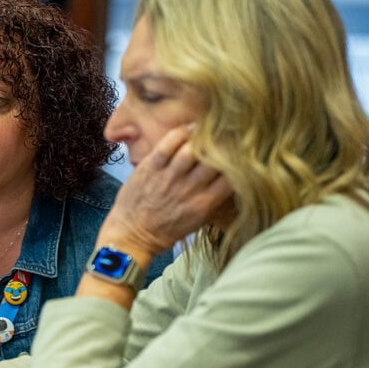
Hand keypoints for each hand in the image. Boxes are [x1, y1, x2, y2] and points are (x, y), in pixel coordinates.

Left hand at [101, 124, 233, 256]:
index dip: (236, 163)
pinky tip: (186, 131)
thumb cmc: (165, 230)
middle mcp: (190, 189)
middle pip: (215, 159)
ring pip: (193, 148)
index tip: (236, 155)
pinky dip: (180, 133)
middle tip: (222, 140)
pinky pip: (169, 142)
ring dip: (201, 138)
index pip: (232, 177)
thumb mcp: (197, 220)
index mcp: (205, 204)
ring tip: (204, 134)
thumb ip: (213, 199)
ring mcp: (169, 177)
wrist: (132, 235)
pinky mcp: (150, 167)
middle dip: (222, 147)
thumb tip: (230, 177)